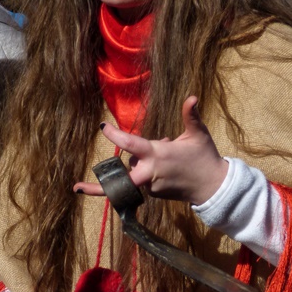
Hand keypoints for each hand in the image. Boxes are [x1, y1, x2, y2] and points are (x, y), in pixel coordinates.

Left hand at [74, 96, 228, 205]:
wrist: (214, 188)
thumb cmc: (206, 158)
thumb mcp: (198, 135)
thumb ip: (191, 116)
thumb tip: (192, 97)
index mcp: (157, 154)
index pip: (130, 144)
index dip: (114, 135)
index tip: (103, 127)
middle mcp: (150, 173)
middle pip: (119, 180)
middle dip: (98, 186)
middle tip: (76, 187)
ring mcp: (151, 186)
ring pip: (134, 171)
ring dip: (140, 161)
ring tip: (167, 149)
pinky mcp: (155, 195)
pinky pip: (143, 179)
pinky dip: (147, 170)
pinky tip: (166, 161)